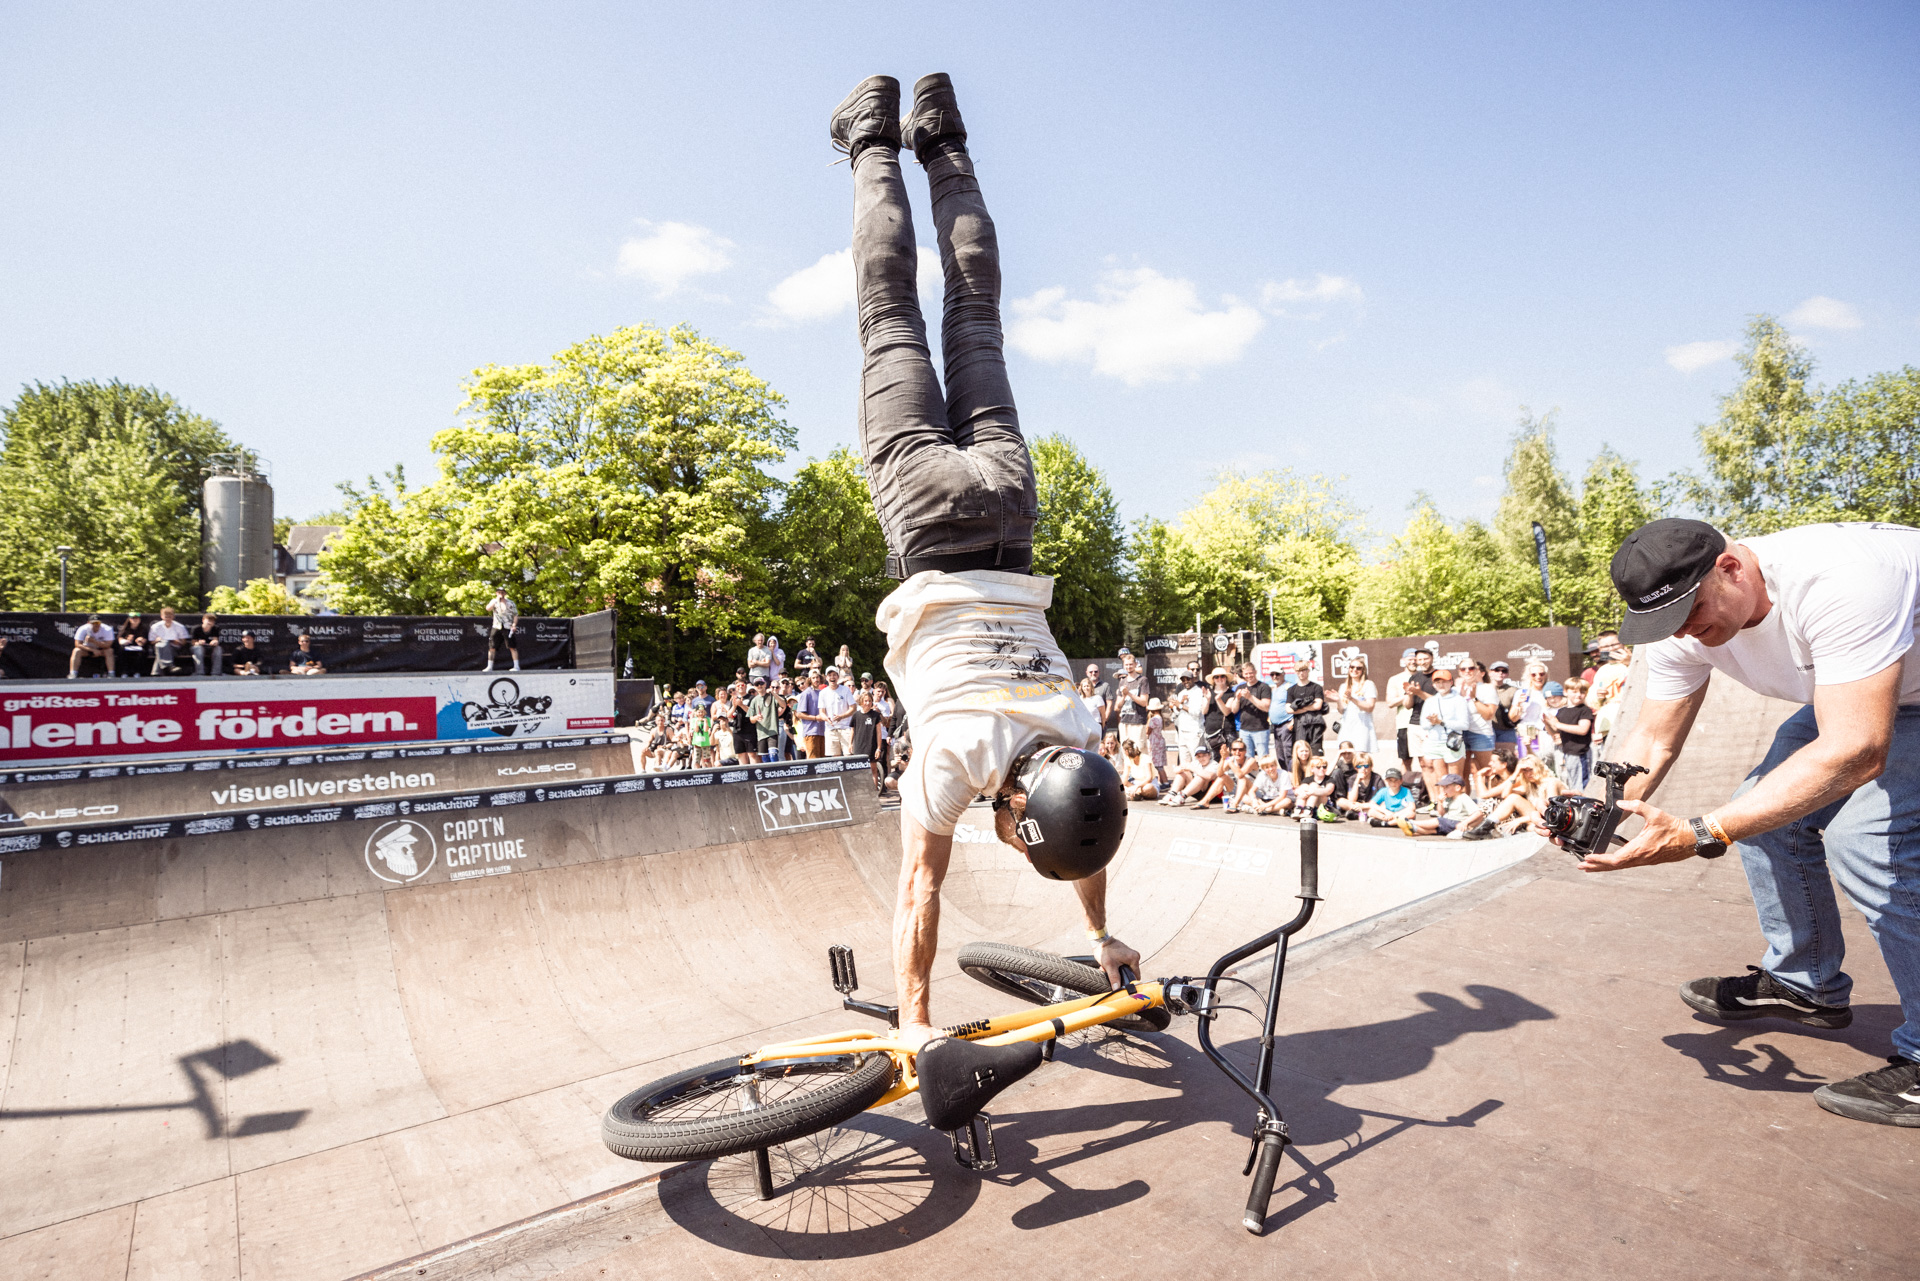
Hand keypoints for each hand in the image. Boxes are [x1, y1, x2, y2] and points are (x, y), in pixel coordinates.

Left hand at [1094, 936, 1142, 988]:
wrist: (1100, 940)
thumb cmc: (1105, 951)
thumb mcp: (1109, 966)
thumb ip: (1114, 978)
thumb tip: (1117, 989)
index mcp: (1134, 959)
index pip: (1135, 976)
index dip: (1129, 981)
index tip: (1122, 985)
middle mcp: (1135, 956)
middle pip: (1131, 973)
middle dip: (1121, 976)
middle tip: (1112, 974)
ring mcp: (1131, 955)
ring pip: (1127, 969)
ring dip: (1119, 971)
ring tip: (1110, 969)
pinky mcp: (1127, 954)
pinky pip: (1125, 964)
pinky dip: (1118, 967)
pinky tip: (1111, 966)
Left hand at [1537, 799, 1697, 871]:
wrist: (1690, 839)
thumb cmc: (1674, 828)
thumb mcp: (1654, 813)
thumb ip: (1636, 806)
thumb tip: (1620, 802)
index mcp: (1639, 849)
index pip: (1615, 859)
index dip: (1600, 860)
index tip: (1587, 859)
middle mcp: (1640, 858)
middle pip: (1614, 866)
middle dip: (1596, 866)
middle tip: (1581, 866)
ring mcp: (1644, 860)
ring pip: (1620, 866)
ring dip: (1604, 866)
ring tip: (1590, 866)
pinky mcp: (1647, 859)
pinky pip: (1628, 864)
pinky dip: (1615, 864)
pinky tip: (1610, 861)